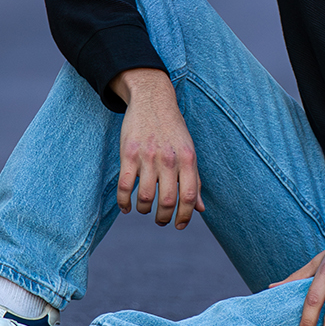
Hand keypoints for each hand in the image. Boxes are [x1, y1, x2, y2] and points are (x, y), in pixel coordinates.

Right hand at [111, 67, 204, 227]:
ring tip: (144, 209)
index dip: (185, 216)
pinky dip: (124, 202)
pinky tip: (126, 207)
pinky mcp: (128, 154)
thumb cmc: (173, 130)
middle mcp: (169, 159)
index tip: (179, 225)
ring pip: (145, 196)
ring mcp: (148, 157)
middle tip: (161, 221)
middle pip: (168, 200)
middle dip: (164, 218)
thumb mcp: (189, 151)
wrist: (152, 100)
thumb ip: (195, 179)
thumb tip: (200, 209)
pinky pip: (124, 186)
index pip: (189, 195)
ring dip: (144, 209)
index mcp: (188, 159)